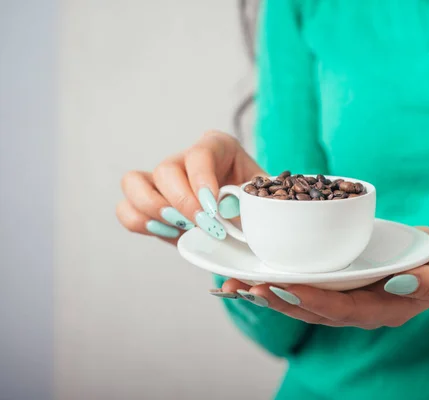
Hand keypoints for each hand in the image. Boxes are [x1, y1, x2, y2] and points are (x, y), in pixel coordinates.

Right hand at [116, 131, 263, 244]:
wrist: (246, 227)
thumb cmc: (255, 207)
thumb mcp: (262, 199)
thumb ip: (251, 201)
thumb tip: (226, 206)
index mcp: (217, 147)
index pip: (201, 153)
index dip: (202, 180)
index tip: (213, 209)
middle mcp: (184, 159)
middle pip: (166, 169)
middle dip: (182, 202)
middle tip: (203, 226)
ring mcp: (162, 180)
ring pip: (133, 182)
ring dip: (154, 209)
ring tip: (180, 227)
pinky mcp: (147, 203)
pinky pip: (125, 208)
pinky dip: (140, 222)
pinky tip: (168, 232)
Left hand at [216, 228, 428, 328]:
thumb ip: (427, 282)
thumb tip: (398, 283)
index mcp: (385, 310)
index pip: (340, 309)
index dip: (310, 299)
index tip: (282, 287)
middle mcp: (364, 310)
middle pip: (315, 311)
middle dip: (280, 299)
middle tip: (246, 287)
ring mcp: (356, 299)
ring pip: (308, 304)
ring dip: (276, 295)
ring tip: (242, 285)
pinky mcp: (351, 285)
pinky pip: (314, 289)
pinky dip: (289, 284)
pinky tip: (265, 276)